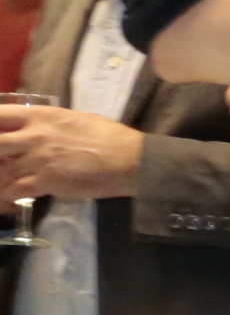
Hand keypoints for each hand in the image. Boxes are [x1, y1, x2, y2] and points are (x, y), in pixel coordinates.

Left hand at [0, 104, 143, 198]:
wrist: (132, 160)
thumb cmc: (109, 136)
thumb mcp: (74, 119)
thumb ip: (48, 124)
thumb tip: (33, 129)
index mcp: (41, 116)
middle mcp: (34, 136)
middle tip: (2, 161)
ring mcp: (39, 160)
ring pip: (0, 170)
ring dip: (0, 177)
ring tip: (5, 180)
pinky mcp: (47, 182)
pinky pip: (14, 190)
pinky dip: (7, 195)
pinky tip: (9, 197)